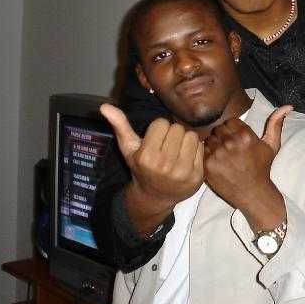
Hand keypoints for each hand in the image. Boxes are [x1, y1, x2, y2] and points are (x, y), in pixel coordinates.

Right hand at [100, 104, 204, 230]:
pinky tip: (186, 158)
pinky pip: (200, 147)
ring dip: (185, 139)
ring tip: (177, 150)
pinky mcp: (197, 176)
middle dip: (172, 133)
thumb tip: (104, 106)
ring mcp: (182, 171)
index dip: (159, 128)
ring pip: (191, 135)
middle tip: (167, 145)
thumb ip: (119, 126)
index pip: (161, 123)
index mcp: (146, 156)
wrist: (155, 197)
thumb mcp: (128, 149)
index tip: (155, 139)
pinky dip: (195, 150)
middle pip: (177, 128)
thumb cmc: (141, 168)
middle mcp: (164, 165)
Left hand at [204, 105, 291, 230]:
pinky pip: (203, 150)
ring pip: (210, 139)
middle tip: (230, 147)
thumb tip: (288, 106)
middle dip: (223, 136)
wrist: (252, 192)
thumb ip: (276, 123)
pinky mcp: (208, 164)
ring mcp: (218, 154)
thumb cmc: (262, 167)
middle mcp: (231, 143)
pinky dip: (208, 154)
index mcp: (245, 136)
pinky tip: (218, 161)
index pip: (230, 121)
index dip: (233, 129)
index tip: (237, 139)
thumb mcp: (272, 145)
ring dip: (215, 144)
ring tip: (223, 154)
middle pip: (219, 129)